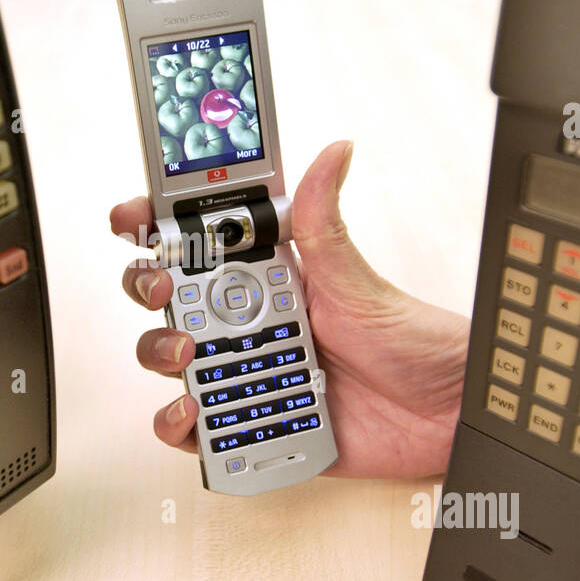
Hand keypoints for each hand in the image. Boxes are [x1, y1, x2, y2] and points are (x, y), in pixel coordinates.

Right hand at [110, 140, 470, 477]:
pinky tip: (192, 412)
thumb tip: (332, 152)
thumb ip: (324, 222)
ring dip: (162, 351)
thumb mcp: (360, 281)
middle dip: (149, 288)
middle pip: (170, 300)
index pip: (197, 244)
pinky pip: (198, 428)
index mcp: (270, 277)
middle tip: (164, 288)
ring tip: (189, 353)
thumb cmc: (414, 344)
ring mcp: (249, 372)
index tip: (131, 219)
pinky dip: (180, 423)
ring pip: (173, 359)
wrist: (447, 417)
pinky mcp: (255, 424)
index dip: (155, 228)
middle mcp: (251, 323)